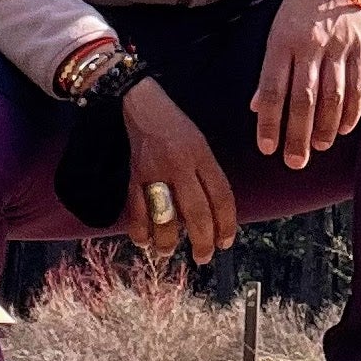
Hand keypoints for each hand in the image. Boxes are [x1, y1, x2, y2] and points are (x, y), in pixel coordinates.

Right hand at [117, 79, 238, 263]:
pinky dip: (140, 230)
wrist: (140, 104)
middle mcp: (180, 165)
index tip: (226, 242)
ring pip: (166, 217)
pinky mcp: (134, 176)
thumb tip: (212, 214)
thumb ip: (207, 175)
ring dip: (169, 241)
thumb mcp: (200, 144)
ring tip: (171, 251)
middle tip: (204, 256)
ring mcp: (155, 171)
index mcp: (201, 155)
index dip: (227, 224)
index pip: (221, 196)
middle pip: (198, 212)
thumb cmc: (174, 125)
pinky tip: (146, 241)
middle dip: (204, 240)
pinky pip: (137, 210)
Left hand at [252, 0, 360, 171]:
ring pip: (332, 96)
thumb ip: (268, 71)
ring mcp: (338, 47)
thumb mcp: (274, 32)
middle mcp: (310, 46)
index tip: (267, 147)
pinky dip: (351, 111)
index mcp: (282, 42)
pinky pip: (358, 86)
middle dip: (297, 135)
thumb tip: (255, 108)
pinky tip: (344, 129)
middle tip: (294, 162)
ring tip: (318, 148)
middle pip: (303, 99)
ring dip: (325, 127)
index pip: (272, 88)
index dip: (269, 121)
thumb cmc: (298, 9)